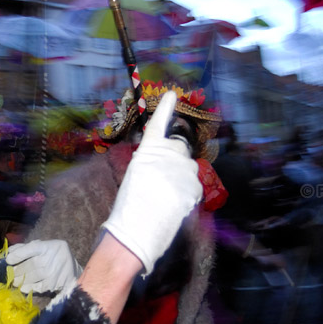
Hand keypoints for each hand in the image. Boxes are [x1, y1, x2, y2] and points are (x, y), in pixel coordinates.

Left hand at [6, 239, 79, 294]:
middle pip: (30, 265)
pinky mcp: (55, 284)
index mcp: (48, 246)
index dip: (18, 254)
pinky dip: (28, 288)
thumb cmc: (52, 256)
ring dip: (20, 280)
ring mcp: (54, 272)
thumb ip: (24, 248)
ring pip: (32, 277)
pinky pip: (37, 287)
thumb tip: (8, 252)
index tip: (8, 260)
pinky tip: (22, 287)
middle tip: (9, 274)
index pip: (31, 248)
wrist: (72, 270)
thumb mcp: (42, 247)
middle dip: (17, 270)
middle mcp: (52, 258)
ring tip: (14, 281)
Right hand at [102, 91, 201, 274]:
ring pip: (188, 170)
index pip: (158, 125)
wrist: (137, 229)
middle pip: (179, 151)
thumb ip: (151, 165)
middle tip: (160, 182)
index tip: (170, 94)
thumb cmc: (127, 206)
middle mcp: (169, 155)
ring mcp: (185, 170)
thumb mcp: (134, 176)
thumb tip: (163, 168)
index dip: (165, 109)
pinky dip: (186, 195)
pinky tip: (173, 206)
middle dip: (174, 162)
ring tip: (164, 198)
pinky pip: (193, 187)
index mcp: (148, 150)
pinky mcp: (195, 187)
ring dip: (180, 179)